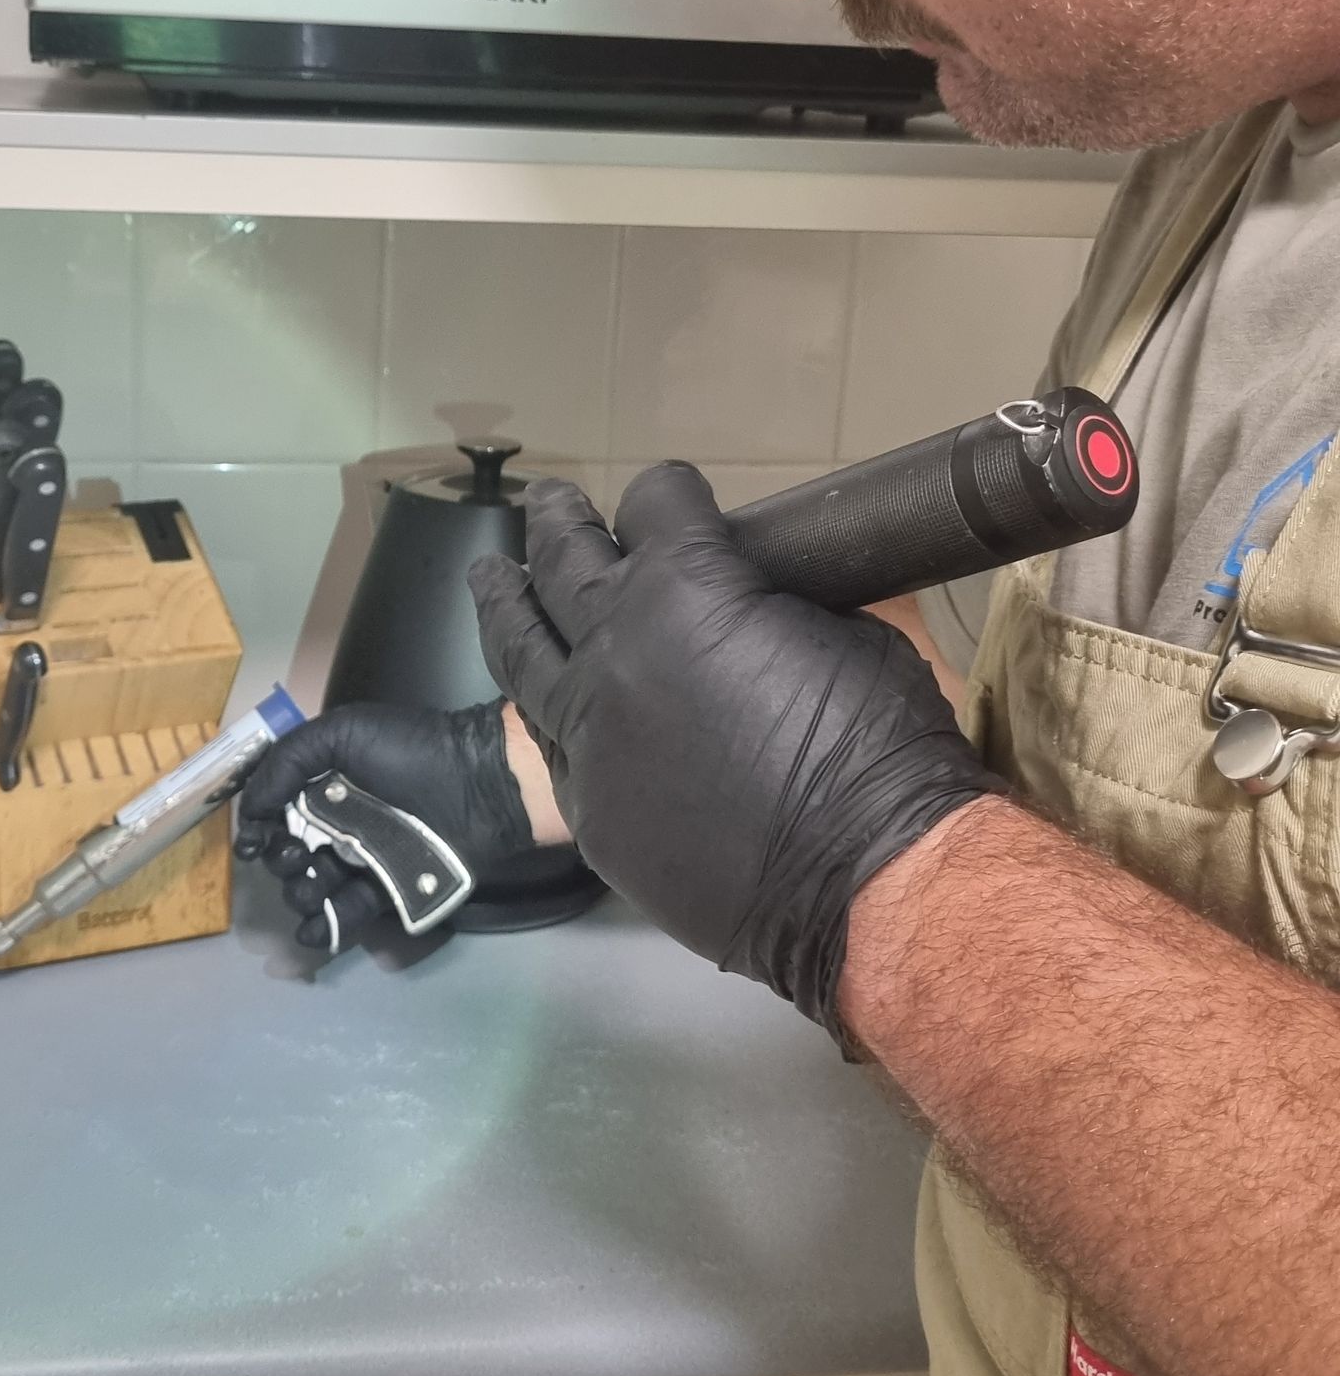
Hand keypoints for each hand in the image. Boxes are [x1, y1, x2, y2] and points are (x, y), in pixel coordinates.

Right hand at [235, 701, 537, 953]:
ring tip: (314, 886)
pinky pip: (348, 914)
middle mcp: (337, 824)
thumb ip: (286, 760)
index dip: (258, 829)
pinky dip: (325, 928)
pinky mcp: (387, 890)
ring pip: (313, 888)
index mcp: (323, 785)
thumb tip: (251, 808)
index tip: (253, 841)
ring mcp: (362, 861)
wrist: (477, 783)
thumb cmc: (410, 751)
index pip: (276, 813)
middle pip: (289, 855)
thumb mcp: (342, 732)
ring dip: (301, 893)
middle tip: (296, 855)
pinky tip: (312, 930)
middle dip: (281, 860)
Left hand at [469, 465, 1003, 1038]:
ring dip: (506, 599)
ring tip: (493, 572)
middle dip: (560, 521)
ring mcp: (587, 731)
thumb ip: (787, 601)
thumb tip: (768, 598)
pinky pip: (550, 739)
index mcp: (683, 584)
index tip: (677, 498)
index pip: (653, 502)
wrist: (865, 881)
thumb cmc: (882, 746)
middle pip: (563, 557)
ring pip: (521, 646)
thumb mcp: (856, 632)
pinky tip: (541, 693)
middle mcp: (612, 645)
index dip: (670, 493)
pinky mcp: (586, 805)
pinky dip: (546, 705)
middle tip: (553, 503)